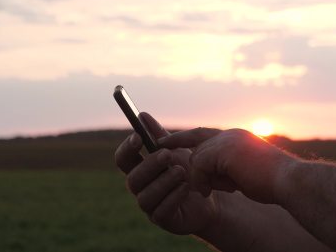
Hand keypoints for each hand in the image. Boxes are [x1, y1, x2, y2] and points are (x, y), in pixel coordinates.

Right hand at [114, 113, 218, 234]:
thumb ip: (160, 136)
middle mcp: (142, 188)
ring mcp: (151, 206)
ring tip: (182, 171)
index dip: (127, 148)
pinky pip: (161, 212)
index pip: (123, 159)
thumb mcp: (178, 149)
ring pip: (145, 197)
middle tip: (167, 155)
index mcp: (141, 168)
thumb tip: (142, 115)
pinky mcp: (163, 220)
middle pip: (133, 179)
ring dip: (163, 181)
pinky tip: (186, 188)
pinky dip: (173, 197)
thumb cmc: (191, 170)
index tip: (138, 137)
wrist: (213, 195)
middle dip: (149, 166)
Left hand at [157, 128, 297, 204]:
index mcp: (236, 137)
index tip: (164, 143)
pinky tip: (216, 190)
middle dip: (196, 170)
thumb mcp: (244, 172)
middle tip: (201, 186)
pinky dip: (202, 181)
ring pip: (197, 158)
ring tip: (225, 189)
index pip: (202, 134)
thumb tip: (208, 177)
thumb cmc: (272, 183)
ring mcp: (227, 140)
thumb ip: (226, 169)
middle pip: (198, 149)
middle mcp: (230, 134)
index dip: (183, 138)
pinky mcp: (224, 151)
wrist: (288, 181)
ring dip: (204, 178)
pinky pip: (199, 166)